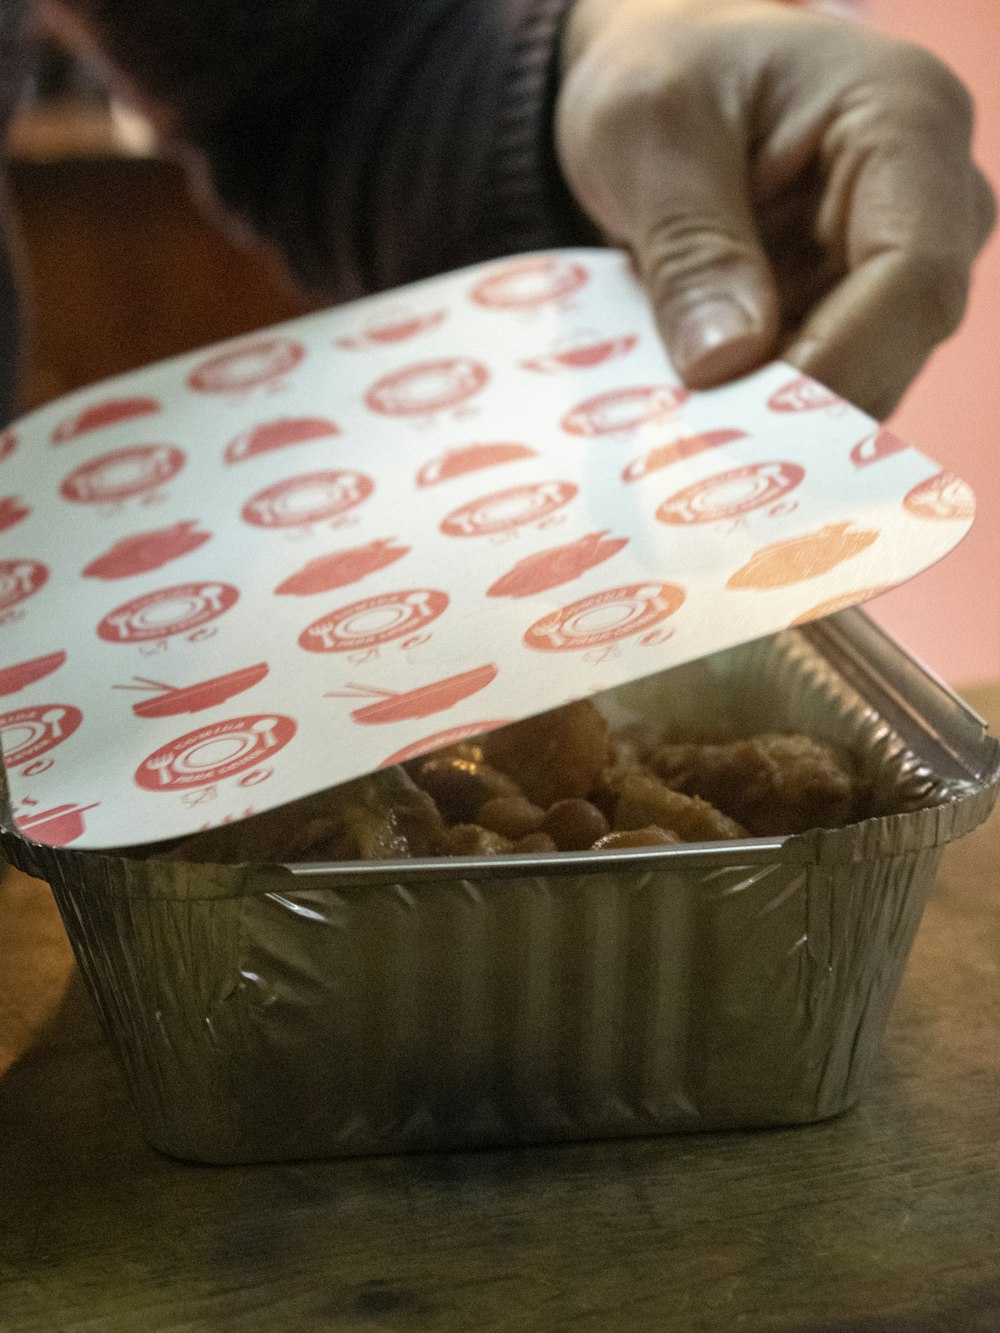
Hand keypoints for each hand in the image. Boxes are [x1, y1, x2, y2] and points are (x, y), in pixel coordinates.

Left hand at [556, 0, 995, 417]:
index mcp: (905, 123)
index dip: (836, 365)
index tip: (742, 422)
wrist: (666, 86)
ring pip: (863, 379)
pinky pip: (824, 384)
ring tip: (681, 435)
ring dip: (771, 418)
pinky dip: (759, 411)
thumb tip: (728, 365)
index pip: (911, 273)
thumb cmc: (665, 75)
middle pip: (897, 341)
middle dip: (796, 406)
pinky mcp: (860, 312)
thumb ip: (690, 245)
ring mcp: (903, 263)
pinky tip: (695, 419)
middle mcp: (934, 199)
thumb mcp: (648, 134)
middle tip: (696, 452)